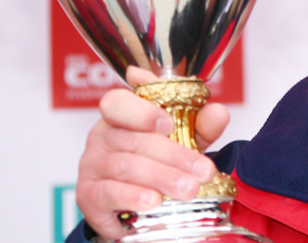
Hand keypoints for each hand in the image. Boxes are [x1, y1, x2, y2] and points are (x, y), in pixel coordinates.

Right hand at [76, 66, 229, 240]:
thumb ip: (199, 125)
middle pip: (134, 141)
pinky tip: (154, 201)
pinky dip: (133, 197)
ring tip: (189, 189)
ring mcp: (91, 166)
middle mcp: (101, 136)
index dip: (142, 111)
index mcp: (120, 115)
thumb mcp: (182, 139)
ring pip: (126, 167)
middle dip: (174, 155)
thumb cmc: (156, 161)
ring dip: (161, 178)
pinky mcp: (89, 196)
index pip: (119, 103)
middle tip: (203, 171)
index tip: (169, 124)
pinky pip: (109, 193)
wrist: (135, 204)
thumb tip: (218, 113)